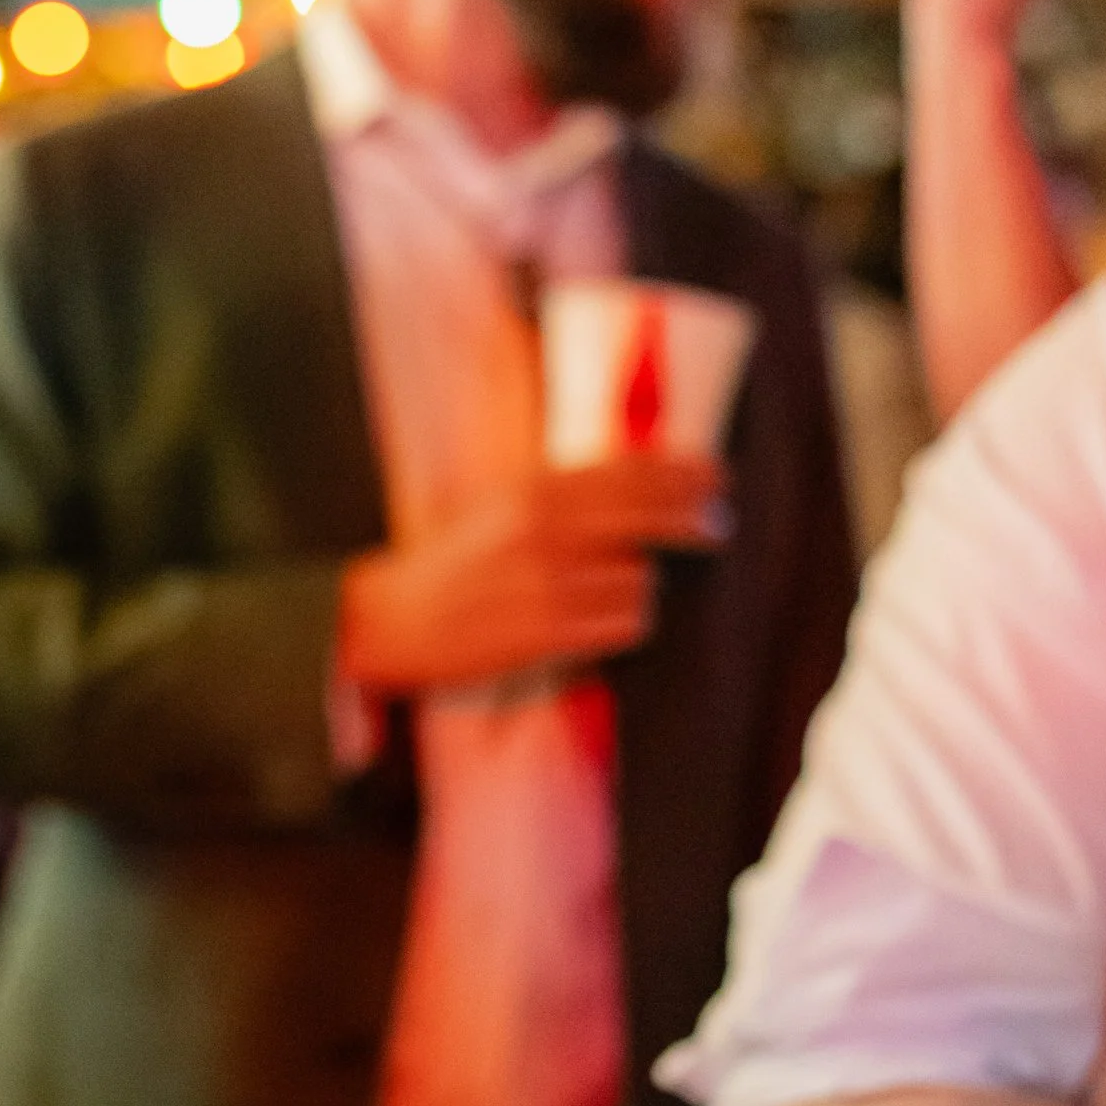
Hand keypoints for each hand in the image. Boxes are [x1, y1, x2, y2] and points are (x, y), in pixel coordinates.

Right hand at [338, 453, 729, 703]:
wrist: (387, 621)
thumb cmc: (449, 565)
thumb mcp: (501, 508)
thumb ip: (560, 494)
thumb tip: (632, 481)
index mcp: (532, 492)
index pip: (628, 471)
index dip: (682, 470)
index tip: (716, 472)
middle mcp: (546, 531)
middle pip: (649, 514)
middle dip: (694, 516)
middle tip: (718, 522)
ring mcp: (549, 584)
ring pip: (642, 579)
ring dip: (644, 584)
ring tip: (627, 588)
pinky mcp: (548, 635)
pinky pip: (623, 625)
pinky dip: (625, 623)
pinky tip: (608, 621)